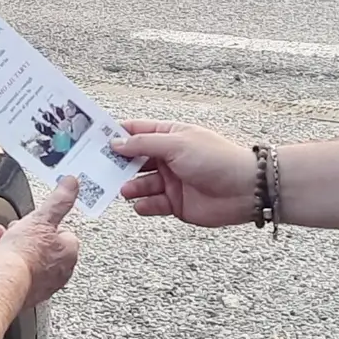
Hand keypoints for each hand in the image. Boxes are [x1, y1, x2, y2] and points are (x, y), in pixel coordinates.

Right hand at [0, 175, 80, 308]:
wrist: (5, 282)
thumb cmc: (25, 254)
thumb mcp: (41, 217)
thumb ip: (59, 200)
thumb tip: (72, 183)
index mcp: (69, 253)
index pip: (64, 233)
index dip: (45, 225)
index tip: (33, 222)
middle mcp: (59, 273)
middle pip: (43, 248)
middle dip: (25, 237)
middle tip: (13, 232)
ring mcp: (42, 286)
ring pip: (27, 261)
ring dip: (11, 249)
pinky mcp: (25, 295)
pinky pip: (15, 276)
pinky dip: (3, 266)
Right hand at [110, 120, 256, 227]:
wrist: (244, 190)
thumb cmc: (215, 159)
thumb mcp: (176, 144)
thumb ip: (144, 145)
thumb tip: (116, 143)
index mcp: (170, 137)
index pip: (137, 132)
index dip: (117, 135)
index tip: (94, 140)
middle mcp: (168, 158)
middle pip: (134, 160)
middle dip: (118, 165)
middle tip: (99, 169)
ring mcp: (171, 181)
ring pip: (140, 184)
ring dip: (130, 187)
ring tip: (124, 189)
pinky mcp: (175, 203)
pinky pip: (152, 205)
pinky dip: (144, 205)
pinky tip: (142, 204)